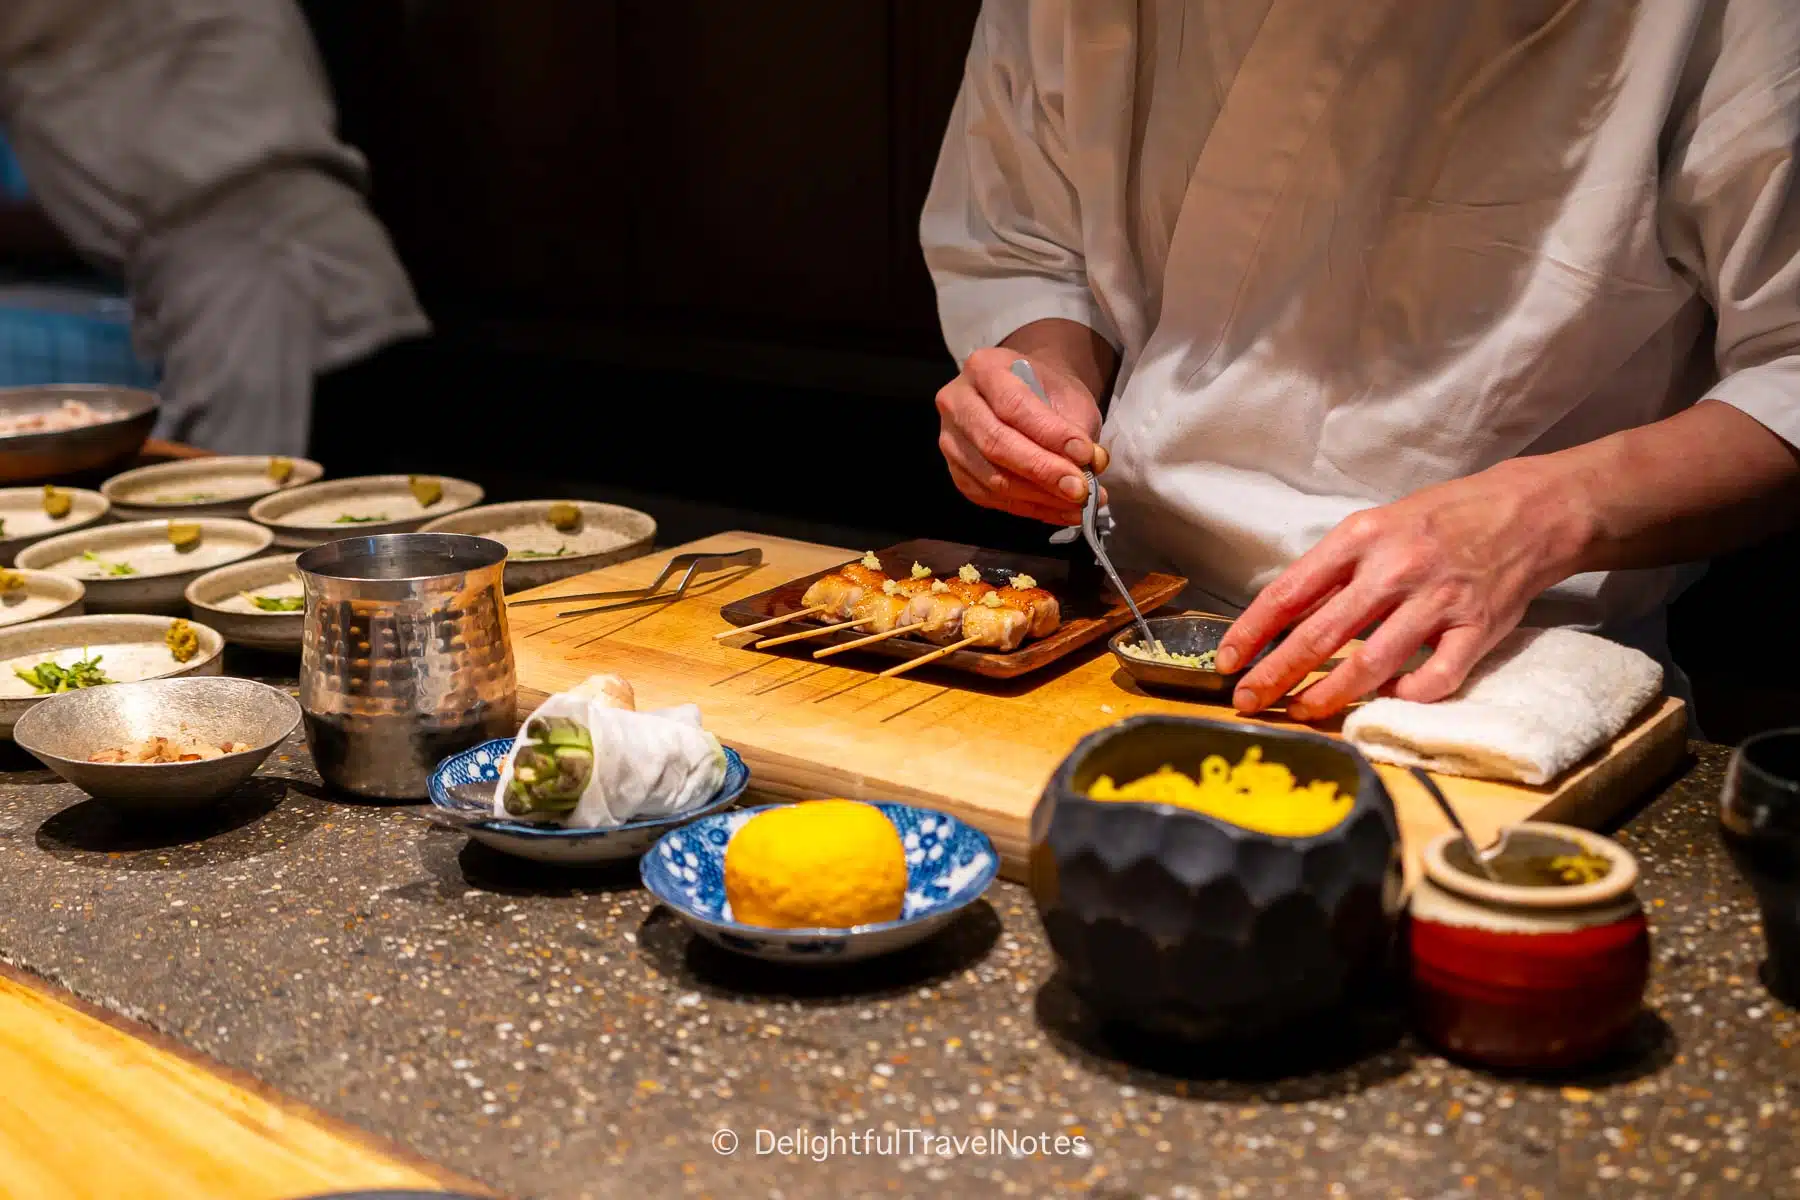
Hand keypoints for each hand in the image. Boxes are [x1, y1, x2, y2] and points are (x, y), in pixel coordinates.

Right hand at [936, 346, 1108, 526]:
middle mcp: (957, 402)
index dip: (1050, 433)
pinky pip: (993, 499)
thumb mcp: (1067, 395)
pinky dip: (1032, 509)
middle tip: (1080, 488)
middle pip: (996, 444)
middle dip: (1043, 470)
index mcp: (983, 368)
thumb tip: (1089, 467)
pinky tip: (1062, 512)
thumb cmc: (1047, 392)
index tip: (1086, 453)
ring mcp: (951, 441)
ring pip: (992, 478)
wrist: (1028, 396)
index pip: (1013, 405)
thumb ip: (1076, 427)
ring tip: (1080, 504)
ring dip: (1041, 497)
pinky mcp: (957, 474)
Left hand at [1214, 460, 1588, 720]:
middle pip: (1320, 635)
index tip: (1228, 660)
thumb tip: (1281, 618)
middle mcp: (1395, 568)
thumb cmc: (1441, 520)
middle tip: (1247, 700)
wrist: (1527, 511)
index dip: (1252, 631)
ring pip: (1370, 665)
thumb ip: (1335, 571)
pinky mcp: (1476, 629)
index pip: (1290, 592)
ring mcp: (1438, 601)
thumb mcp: (1377, 526)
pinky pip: (1433, 680)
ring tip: (1302, 710)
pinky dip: (1402, 697)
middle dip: (1276, 674)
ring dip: (1328, 696)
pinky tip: (1383, 699)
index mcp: (1361, 537)